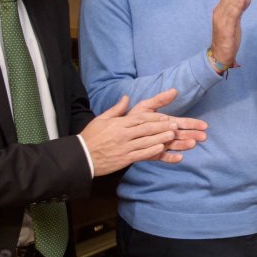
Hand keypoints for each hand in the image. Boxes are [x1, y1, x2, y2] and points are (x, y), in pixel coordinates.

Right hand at [80, 89, 208, 174]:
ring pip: (147, 141)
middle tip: (175, 125)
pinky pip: (142, 154)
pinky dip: (152, 151)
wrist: (81, 157)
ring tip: (173, 136)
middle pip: (147, 129)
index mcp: (118, 124)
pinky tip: (162, 148)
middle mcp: (123, 135)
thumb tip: (126, 97)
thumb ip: (116, 109)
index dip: (155, 117)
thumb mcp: (101, 119)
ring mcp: (124, 147)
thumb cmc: (91, 137)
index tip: (166, 117)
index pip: (140, 118)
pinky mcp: (124, 159)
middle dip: (162, 127)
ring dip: (161, 138)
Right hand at [211, 0, 251, 66]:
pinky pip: (233, 14)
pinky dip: (238, 4)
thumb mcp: (235, 21)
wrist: (220, 55)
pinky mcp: (225, 27)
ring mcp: (221, 19)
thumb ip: (239, 9)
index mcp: (221, 10)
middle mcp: (219, 12)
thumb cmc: (228, 38)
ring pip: (231, 2)